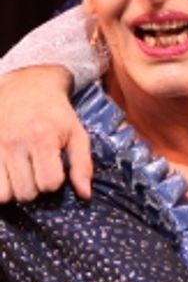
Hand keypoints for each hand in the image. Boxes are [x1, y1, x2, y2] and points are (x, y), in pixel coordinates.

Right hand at [0, 66, 91, 201]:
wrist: (26, 86)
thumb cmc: (55, 113)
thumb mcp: (77, 133)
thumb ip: (83, 164)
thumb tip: (84, 194)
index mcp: (42, 138)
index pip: (49, 183)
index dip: (54, 182)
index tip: (54, 171)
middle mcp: (15, 142)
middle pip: (25, 192)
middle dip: (35, 188)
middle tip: (37, 173)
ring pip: (3, 194)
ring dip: (14, 190)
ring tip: (22, 175)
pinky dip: (0, 184)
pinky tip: (8, 173)